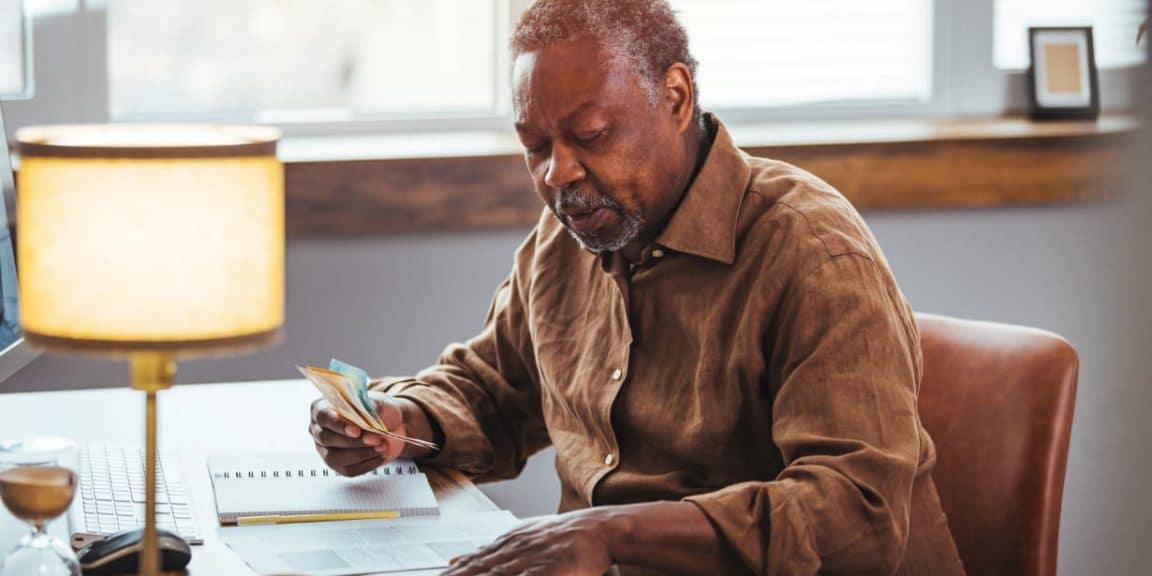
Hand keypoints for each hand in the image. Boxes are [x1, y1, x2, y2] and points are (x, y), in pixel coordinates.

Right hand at [309, 395, 406, 475]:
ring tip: (382, 446)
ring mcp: (325, 450)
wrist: (390, 424)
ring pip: (334, 458)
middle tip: (375, 439)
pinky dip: (367, 464)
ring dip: (361, 454)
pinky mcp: (338, 465)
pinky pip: (348, 470)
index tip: (356, 430)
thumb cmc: (376, 410)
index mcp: (322, 408)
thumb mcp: (376, 401)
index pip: (322, 416)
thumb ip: (370, 406)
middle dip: (353, 441)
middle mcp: (319, 429)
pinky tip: (380, 455)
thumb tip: (368, 414)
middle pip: (327, 438)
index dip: (338, 424)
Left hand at [443, 509, 614, 575]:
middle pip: (477, 570)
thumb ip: (491, 549)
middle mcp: (514, 549)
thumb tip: (458, 560)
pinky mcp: (547, 570)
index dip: (452, 574)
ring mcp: (530, 559)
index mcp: (506, 542)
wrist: (597, 529)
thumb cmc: (562, 536)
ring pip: (495, 575)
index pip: (471, 562)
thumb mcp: (522, 536)